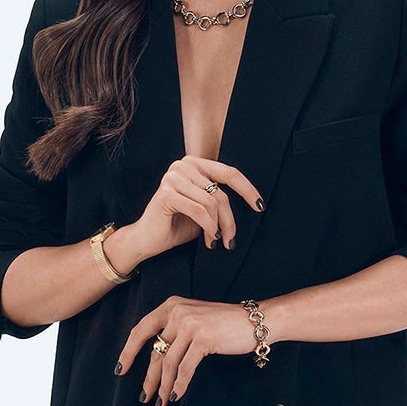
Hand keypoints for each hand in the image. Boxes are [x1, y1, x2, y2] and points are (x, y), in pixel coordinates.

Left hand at [115, 296, 261, 405]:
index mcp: (171, 306)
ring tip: (161, 401)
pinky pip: (185, 368)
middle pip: (154, 350)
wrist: (254, 321)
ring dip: (163, 385)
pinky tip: (176, 395)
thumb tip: (154, 357)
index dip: (128, 352)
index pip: (141, 330)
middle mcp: (177, 313)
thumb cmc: (224, 323)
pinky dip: (179, 384)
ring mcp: (190, 325)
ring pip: (168, 362)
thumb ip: (173, 331)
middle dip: (148, 377)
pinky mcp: (203, 339)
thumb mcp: (193, 319)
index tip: (121, 369)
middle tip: (144, 396)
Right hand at [133, 156, 264, 258]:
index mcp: (194, 164)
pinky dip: (209, 228)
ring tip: (216, 241)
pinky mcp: (166, 194)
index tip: (260, 207)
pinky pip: (200, 211)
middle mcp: (182, 165)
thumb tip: (253, 200)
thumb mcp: (204, 208)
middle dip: (230, 219)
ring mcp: (173, 177)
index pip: (229, 173)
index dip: (248, 190)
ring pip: (212, 203)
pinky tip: (210, 239)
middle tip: (232, 239)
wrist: (147, 240)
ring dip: (219, 227)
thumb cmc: (177, 225)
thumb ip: (219, 198)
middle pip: (221, 192)